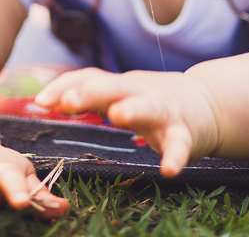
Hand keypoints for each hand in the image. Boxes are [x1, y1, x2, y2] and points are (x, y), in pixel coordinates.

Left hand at [33, 68, 218, 175]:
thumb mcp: (119, 93)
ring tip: (118, 115)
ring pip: (149, 106)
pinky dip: (175, 157)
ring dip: (133, 108)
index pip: (91, 78)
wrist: (207, 103)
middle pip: (115, 86)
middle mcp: (141, 92)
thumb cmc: (152, 99)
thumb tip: (44, 100)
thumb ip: (86, 94)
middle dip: (91, 91)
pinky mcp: (187, 133)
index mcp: (122, 85)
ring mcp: (166, 111)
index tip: (41, 101)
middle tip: (68, 102)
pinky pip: (180, 146)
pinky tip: (168, 170)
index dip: (66, 86)